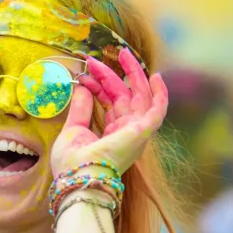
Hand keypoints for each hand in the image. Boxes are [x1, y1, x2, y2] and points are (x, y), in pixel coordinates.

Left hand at [50, 49, 168, 177]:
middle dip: (112, 75)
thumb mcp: (74, 129)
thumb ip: (81, 108)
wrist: (78, 178)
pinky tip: (155, 77)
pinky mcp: (142, 131)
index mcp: (112, 133)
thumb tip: (82, 86)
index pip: (110, 102)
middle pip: (124, 96)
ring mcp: (136, 131)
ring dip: (131, 74)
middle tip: (98, 58)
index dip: (98, 85)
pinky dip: (160, 93)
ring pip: (139, 96)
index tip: (84, 74)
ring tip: (123, 54)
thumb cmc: (72, 163)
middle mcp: (127, 131)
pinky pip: (158, 110)